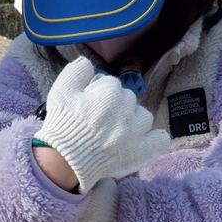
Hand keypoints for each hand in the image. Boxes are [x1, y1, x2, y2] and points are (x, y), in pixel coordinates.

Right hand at [34, 57, 169, 192]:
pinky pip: (160, 140)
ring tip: (117, 131)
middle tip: (98, 120)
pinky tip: (143, 139)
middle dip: (114, 105)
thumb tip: (87, 62)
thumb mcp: (60, 91)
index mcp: (110, 92)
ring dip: (133, 120)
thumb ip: (76, 71)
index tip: (87, 105)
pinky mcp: (141, 150)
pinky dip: (155, 138)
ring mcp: (137, 130)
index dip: (97, 93)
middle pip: (127, 98)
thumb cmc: (62, 125)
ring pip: (143, 116)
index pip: (109, 84)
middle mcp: (128, 108)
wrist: (66, 160)